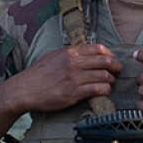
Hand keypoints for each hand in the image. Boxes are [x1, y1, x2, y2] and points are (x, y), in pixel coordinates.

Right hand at [6, 44, 121, 113]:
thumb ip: (69, 53)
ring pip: (104, 76)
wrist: (24, 90)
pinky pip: (97, 90)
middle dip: (115, 67)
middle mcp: (73, 63)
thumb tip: (84, 52)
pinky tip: (104, 92)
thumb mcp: (52, 56)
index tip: (112, 60)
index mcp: (69, 52)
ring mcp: (74, 78)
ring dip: (111, 80)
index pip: (99, 48)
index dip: (110, 54)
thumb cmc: (37, 74)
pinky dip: (105, 91)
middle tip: (118, 72)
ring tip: (110, 83)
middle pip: (105, 61)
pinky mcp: (74, 93)